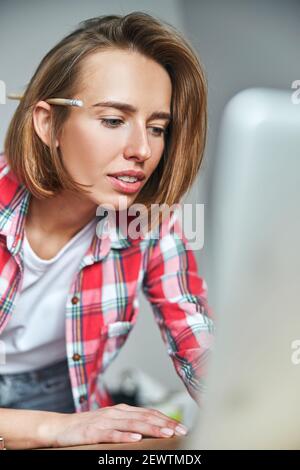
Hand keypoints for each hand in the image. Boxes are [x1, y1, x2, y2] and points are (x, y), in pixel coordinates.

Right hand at [50, 403, 187, 446]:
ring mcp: (105, 421)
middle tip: (181, 430)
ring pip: (132, 424)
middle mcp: (116, 413)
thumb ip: (129, 423)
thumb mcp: (111, 423)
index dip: (166, 419)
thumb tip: (150, 428)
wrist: (60, 427)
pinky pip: (111, 434)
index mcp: (122, 410)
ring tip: (166, 433)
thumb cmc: (87, 426)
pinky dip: (125, 436)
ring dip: (150, 428)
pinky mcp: (93, 432)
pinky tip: (136, 438)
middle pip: (145, 417)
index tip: (182, 426)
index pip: (149, 413)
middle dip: (165, 423)